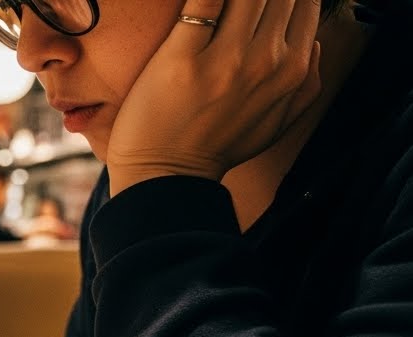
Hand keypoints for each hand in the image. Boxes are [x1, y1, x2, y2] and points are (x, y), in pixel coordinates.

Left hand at [106, 0, 323, 193]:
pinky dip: (206, 0)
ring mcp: (225, 58)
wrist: (167, 175)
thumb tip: (314, 43)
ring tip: (218, 9)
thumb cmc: (218, 147)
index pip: (302, 2)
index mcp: (293, 70)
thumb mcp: (279, 123)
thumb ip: (307, 83)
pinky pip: (203, 3)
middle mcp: (265, 60)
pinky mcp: (181, 57)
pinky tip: (204, 5)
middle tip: (237, 11)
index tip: (259, 7)